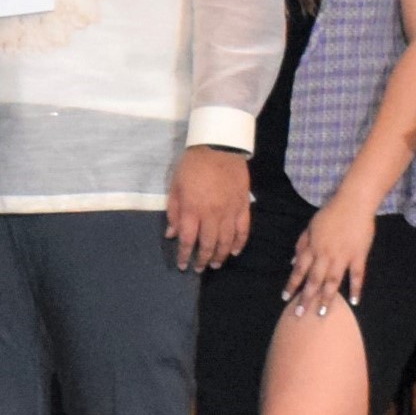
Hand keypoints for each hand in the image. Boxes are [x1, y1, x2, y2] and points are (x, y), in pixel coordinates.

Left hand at [167, 145, 252, 271]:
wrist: (219, 146)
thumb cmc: (192, 165)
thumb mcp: (175, 186)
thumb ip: (174, 211)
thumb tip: (172, 234)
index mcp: (192, 210)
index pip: (188, 240)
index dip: (184, 255)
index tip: (182, 265)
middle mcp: (212, 215)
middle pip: (209, 244)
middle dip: (202, 259)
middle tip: (199, 268)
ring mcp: (230, 211)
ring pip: (227, 241)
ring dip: (221, 255)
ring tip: (216, 264)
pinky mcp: (243, 206)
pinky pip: (243, 230)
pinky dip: (240, 243)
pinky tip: (236, 251)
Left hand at [286, 193, 376, 315]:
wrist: (353, 202)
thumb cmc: (330, 213)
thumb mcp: (310, 226)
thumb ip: (301, 245)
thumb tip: (292, 262)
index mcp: (312, 247)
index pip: (299, 269)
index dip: (292, 284)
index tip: (285, 298)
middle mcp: (325, 254)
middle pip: (314, 280)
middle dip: (306, 298)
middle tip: (300, 314)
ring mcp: (343, 256)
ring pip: (333, 281)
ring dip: (327, 298)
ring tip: (323, 313)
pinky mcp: (359, 255)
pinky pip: (358, 275)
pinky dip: (356, 288)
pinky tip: (353, 301)